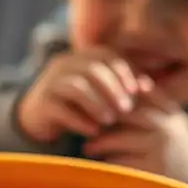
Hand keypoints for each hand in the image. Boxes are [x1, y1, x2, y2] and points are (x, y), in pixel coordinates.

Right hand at [16, 49, 150, 142]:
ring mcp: (50, 82)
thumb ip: (123, 86)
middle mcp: (64, 64)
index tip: (139, 91)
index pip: (106, 55)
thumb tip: (148, 86)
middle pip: (92, 69)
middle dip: (113, 89)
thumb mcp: (101, 92)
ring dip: (97, 104)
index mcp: (81, 57)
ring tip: (110, 121)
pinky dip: (80, 120)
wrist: (40, 118)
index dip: (124, 71)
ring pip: (76, 86)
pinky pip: (61, 109)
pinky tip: (93, 132)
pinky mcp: (41, 103)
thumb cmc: (79, 105)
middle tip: (127, 108)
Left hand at [83, 87, 187, 187]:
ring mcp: (158, 150)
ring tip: (90, 147)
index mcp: (171, 113)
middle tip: (86, 122)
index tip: (98, 101)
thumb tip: (137, 81)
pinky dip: (109, 162)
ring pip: (117, 139)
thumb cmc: (181, 147)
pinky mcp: (151, 170)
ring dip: (100, 143)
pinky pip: (120, 162)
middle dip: (102, 118)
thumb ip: (158, 102)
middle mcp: (165, 128)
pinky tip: (104, 163)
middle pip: (124, 114)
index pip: (138, 95)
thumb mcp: (175, 121)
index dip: (115, 96)